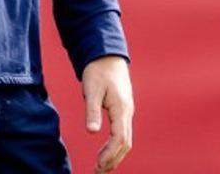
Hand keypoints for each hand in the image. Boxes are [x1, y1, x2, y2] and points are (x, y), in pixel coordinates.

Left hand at [83, 55, 133, 172]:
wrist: (107, 56)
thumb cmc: (98, 71)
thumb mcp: (91, 89)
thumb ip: (92, 111)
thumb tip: (91, 132)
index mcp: (121, 109)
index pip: (119, 138)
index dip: (110, 154)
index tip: (98, 165)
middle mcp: (127, 113)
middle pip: (125, 143)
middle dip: (113, 159)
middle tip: (98, 171)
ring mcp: (126, 112)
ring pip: (125, 140)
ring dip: (115, 155)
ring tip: (102, 167)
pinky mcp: (123, 110)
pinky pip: (123, 133)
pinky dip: (116, 146)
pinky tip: (107, 152)